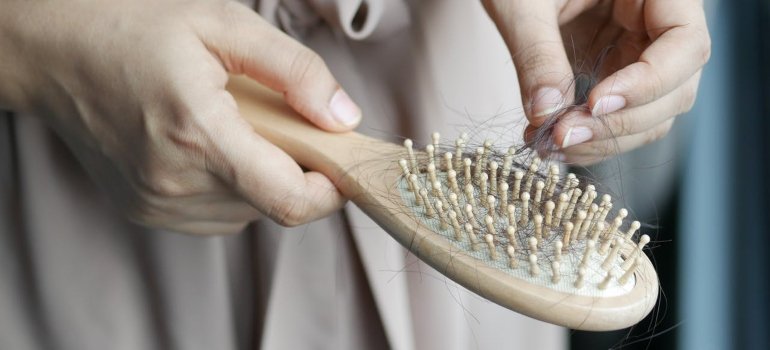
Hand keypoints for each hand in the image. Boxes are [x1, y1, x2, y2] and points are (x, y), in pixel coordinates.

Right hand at [0, 0, 361, 233]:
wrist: (51, 52)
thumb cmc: (132, 27)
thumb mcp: (223, 25)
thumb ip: (295, 71)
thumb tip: (343, 118)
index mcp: (198, 134)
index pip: (291, 201)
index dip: (332, 190)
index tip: (341, 162)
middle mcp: (175, 183)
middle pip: (274, 204)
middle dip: (295, 169)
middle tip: (277, 120)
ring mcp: (156, 204)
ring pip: (247, 213)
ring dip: (261, 178)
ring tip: (235, 127)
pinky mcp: (145, 211)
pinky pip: (216, 214)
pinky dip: (231, 187)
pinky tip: (209, 145)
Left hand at [483, 0, 710, 164]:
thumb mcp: (523, 4)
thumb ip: (536, 52)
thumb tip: (546, 113)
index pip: (686, 43)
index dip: (649, 81)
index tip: (596, 103)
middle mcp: (657, 24)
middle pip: (675, 89)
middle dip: (619, 123)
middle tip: (562, 135)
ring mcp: (639, 51)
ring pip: (652, 114)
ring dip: (605, 140)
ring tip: (550, 144)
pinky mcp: (615, 71)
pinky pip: (620, 117)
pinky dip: (591, 138)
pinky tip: (553, 143)